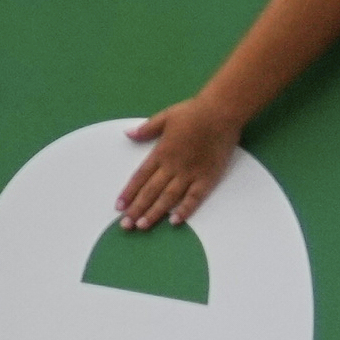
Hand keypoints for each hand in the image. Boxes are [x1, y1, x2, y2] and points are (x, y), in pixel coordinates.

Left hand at [116, 97, 247, 228]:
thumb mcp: (164, 117)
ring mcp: (191, 173)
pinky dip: (185, 210)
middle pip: (151, 191)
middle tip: (125, 225)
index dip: (128, 193)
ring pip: (169, 197)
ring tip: (142, 226)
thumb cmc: (192, 113)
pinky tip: (175, 222)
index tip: (118, 206)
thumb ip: (146, 129)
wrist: (221, 113)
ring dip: (155, 212)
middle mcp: (172, 166)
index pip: (140, 177)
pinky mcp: (208, 177)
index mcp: (160, 152)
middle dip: (137, 209)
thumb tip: (127, 134)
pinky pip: (195, 197)